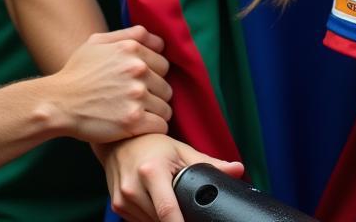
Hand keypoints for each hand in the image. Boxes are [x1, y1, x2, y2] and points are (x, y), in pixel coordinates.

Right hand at [44, 26, 172, 143]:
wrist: (56, 104)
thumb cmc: (76, 73)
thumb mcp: (98, 42)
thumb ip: (130, 34)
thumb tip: (160, 41)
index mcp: (132, 49)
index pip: (164, 64)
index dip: (154, 77)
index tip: (142, 86)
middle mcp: (138, 69)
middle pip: (166, 86)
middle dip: (155, 96)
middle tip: (137, 104)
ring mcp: (136, 95)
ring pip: (166, 107)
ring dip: (155, 113)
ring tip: (138, 117)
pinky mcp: (133, 120)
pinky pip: (160, 124)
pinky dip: (154, 128)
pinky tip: (140, 128)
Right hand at [95, 132, 244, 221]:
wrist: (120, 142)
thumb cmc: (155, 145)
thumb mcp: (183, 151)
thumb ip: (210, 163)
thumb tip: (238, 170)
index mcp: (151, 171)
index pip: (167, 209)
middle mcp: (133, 187)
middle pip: (160, 218)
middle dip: (177, 219)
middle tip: (187, 210)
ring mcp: (122, 199)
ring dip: (163, 218)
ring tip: (170, 199)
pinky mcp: (117, 206)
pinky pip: (139, 221)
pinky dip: (151, 217)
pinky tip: (156, 203)